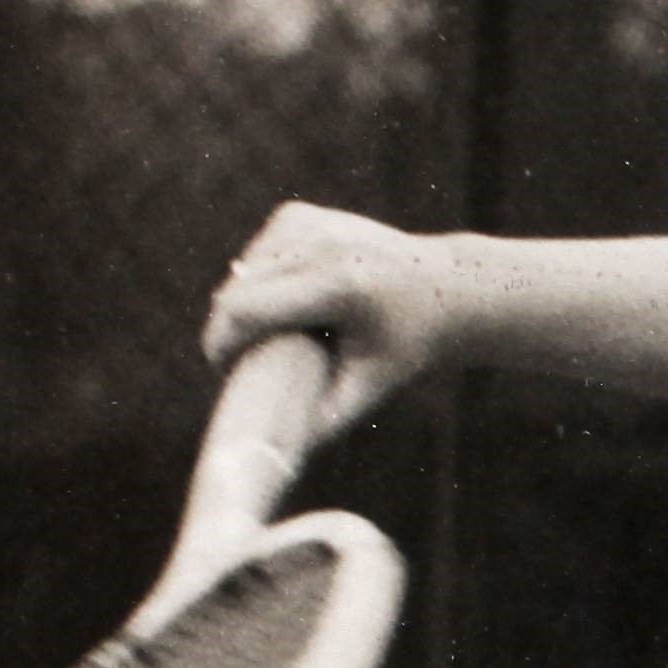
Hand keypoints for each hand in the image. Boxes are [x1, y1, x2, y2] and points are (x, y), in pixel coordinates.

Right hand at [202, 202, 461, 447]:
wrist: (448, 288)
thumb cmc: (410, 346)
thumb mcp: (371, 388)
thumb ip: (324, 420)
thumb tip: (275, 453)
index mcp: (337, 285)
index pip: (246, 310)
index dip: (220, 341)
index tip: (219, 369)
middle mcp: (319, 244)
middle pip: (237, 288)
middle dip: (228, 326)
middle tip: (239, 361)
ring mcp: (309, 222)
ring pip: (242, 270)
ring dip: (242, 302)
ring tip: (269, 335)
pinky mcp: (300, 214)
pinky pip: (257, 253)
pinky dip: (258, 278)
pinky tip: (284, 300)